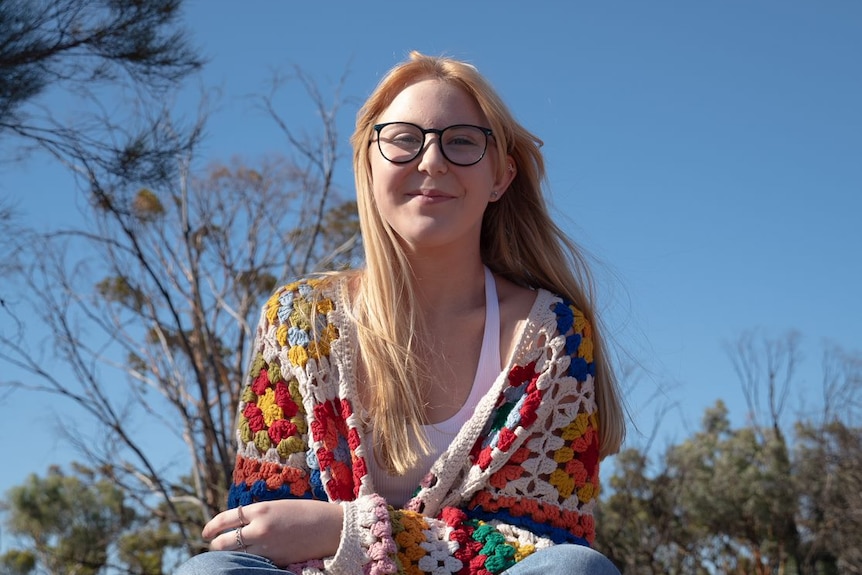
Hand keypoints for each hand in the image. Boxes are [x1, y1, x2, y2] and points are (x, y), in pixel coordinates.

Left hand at [204, 499, 343, 565]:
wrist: (331, 527)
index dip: (211, 527)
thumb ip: (257, 514)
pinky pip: (253, 563)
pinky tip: (246, 560)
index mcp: (261, 509)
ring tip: (227, 555)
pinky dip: (246, 561)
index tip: (205, 532)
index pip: (225, 519)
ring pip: (235, 556)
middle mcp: (260, 528)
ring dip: (227, 556)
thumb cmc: (307, 512)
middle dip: (215, 544)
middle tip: (214, 545)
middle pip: (224, 541)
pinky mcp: (276, 561)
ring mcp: (267, 547)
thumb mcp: (278, 506)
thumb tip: (237, 524)